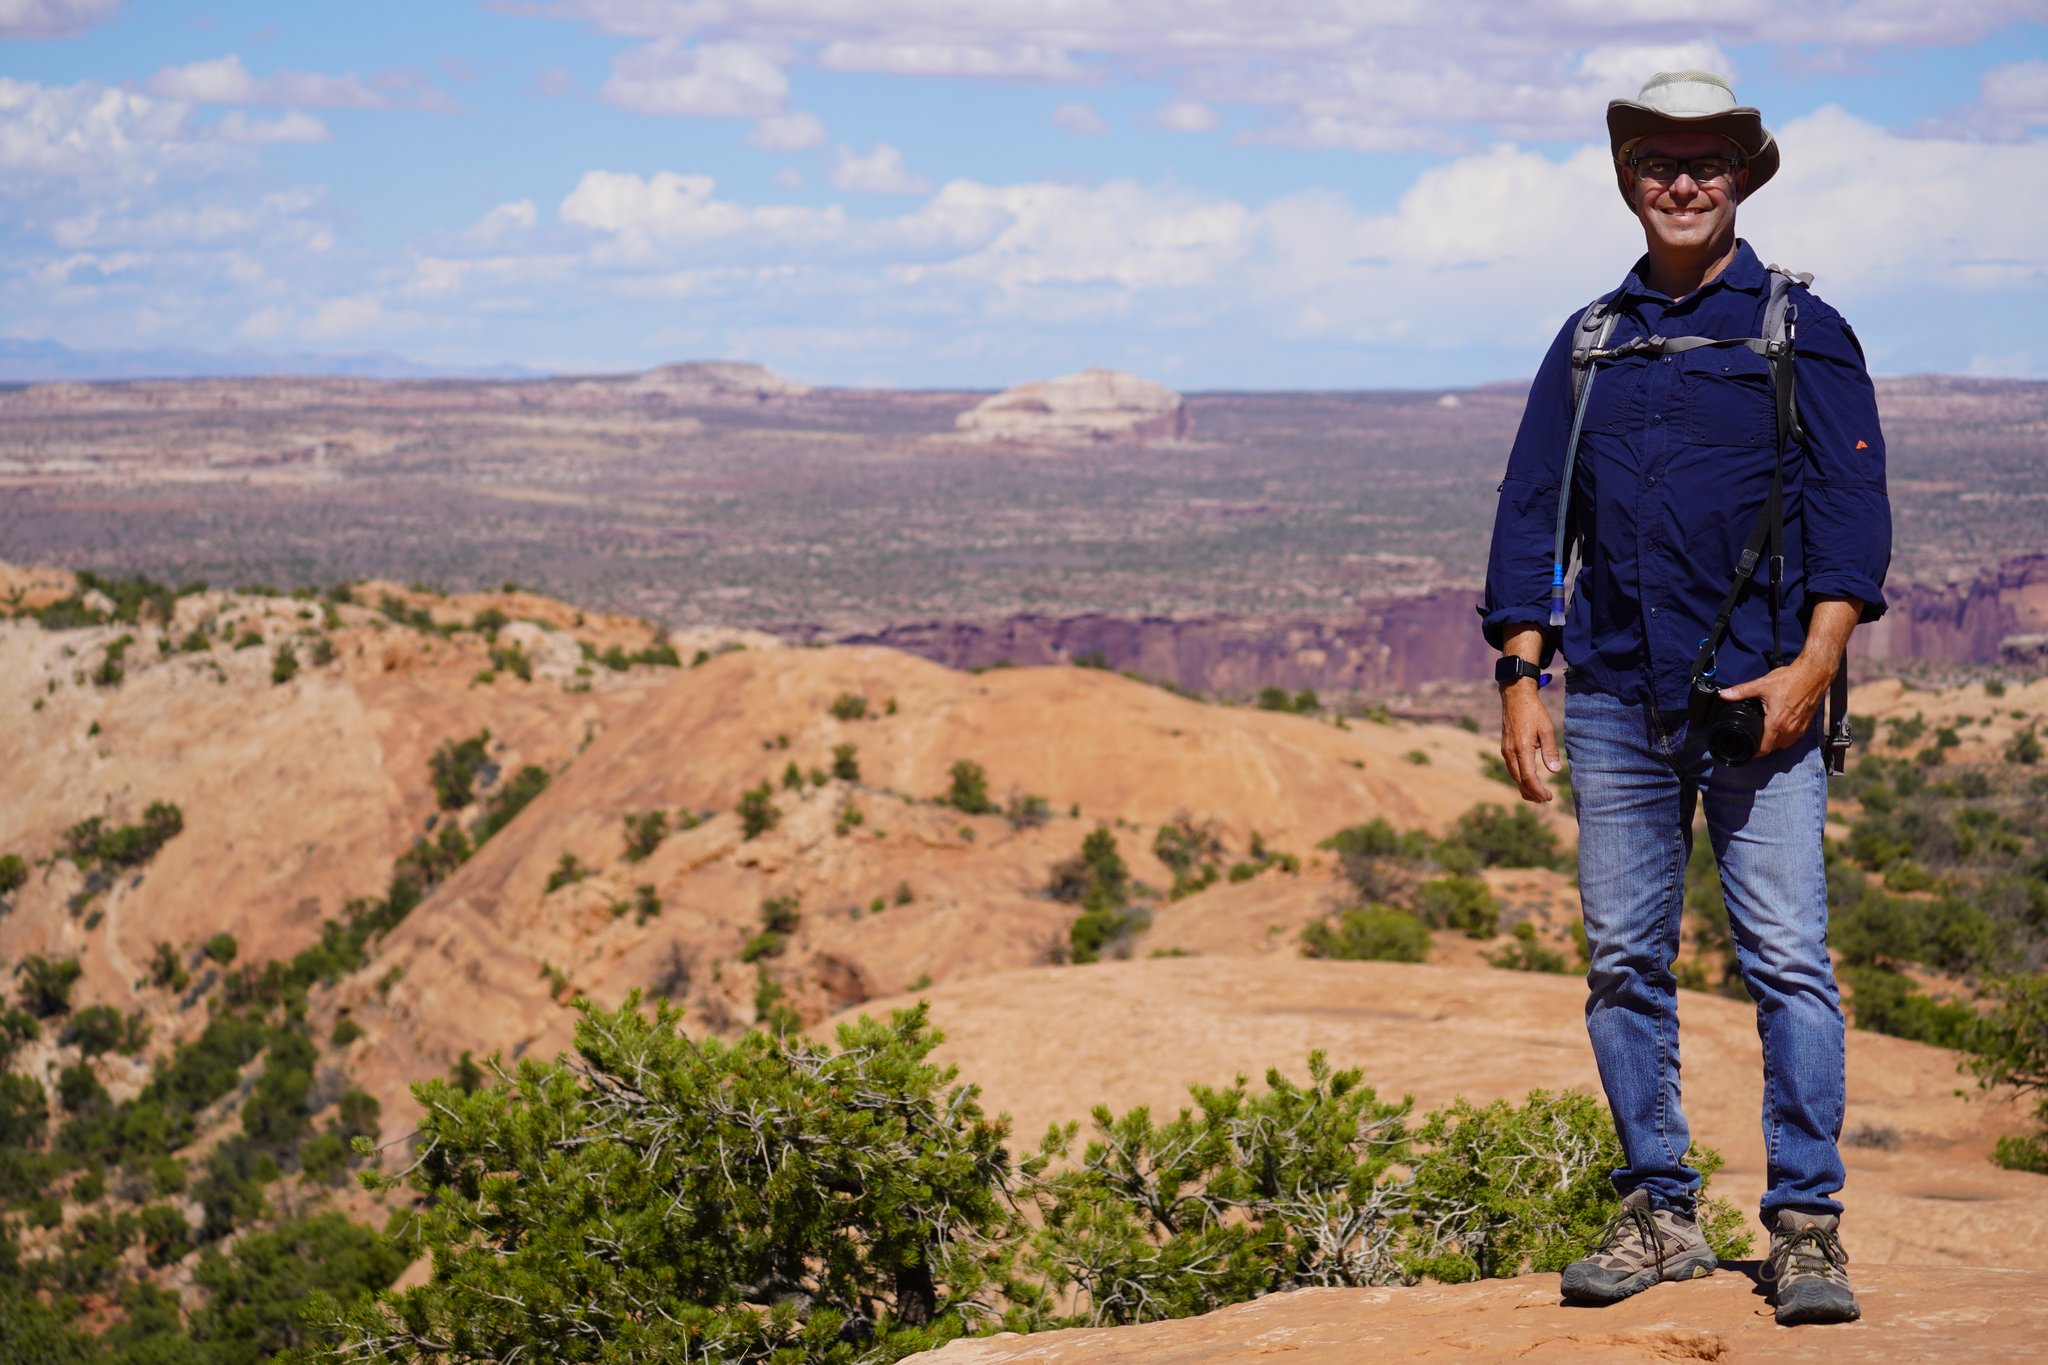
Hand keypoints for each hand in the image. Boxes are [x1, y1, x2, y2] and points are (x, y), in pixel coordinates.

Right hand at [1499, 683, 1562, 802]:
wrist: (1515, 696)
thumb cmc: (1533, 711)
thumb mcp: (1547, 729)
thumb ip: (1550, 751)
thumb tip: (1555, 771)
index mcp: (1522, 749)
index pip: (1529, 777)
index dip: (1538, 790)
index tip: (1548, 797)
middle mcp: (1510, 752)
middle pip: (1519, 780)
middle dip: (1532, 793)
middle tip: (1545, 799)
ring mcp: (1506, 750)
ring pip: (1514, 776)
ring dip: (1525, 787)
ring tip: (1537, 795)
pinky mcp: (1505, 747)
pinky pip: (1512, 768)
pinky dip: (1520, 778)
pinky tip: (1528, 779)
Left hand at [1714, 656, 1832, 756]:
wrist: (1813, 675)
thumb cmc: (1791, 680)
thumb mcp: (1761, 685)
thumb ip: (1741, 691)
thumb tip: (1724, 694)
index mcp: (1776, 723)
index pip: (1763, 749)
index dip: (1753, 752)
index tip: (1745, 750)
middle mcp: (1789, 730)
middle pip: (1772, 748)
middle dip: (1761, 746)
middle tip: (1752, 738)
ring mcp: (1799, 729)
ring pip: (1783, 745)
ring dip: (1773, 742)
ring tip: (1764, 734)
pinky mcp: (1805, 726)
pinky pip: (1792, 739)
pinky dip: (1784, 737)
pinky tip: (1778, 728)